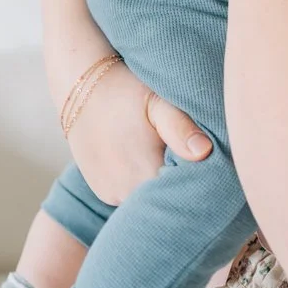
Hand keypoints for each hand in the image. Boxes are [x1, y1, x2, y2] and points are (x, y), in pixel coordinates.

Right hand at [67, 60, 211, 206]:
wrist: (81, 89)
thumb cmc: (125, 92)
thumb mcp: (157, 103)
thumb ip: (181, 128)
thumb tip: (204, 151)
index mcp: (146, 175)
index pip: (186, 191)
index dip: (199, 176)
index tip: (206, 157)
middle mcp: (126, 194)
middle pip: (166, 197)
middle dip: (180, 181)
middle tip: (184, 151)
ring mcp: (112, 196)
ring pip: (148, 198)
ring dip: (159, 182)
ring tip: (161, 151)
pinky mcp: (104, 193)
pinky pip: (131, 195)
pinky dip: (141, 181)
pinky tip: (144, 157)